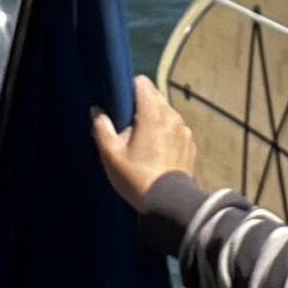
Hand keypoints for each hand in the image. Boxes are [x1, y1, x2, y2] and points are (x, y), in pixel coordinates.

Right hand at [92, 77, 198, 211]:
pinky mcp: (190, 144)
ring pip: (166, 113)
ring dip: (154, 120)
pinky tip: (157, 152)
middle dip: (141, 106)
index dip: (129, 89)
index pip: (142, 83)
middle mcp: (172, 116)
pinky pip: (176, 129)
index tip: (121, 104)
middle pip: (155, 97)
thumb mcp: (111, 155)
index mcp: (152, 113)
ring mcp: (184, 130)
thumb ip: (102, 129)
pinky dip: (166, 133)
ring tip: (142, 141)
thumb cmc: (137, 177)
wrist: (168, 203)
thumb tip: (97, 112)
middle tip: (128, 127)